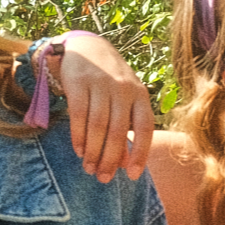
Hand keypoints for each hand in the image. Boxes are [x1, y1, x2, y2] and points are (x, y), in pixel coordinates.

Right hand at [55, 34, 153, 181]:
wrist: (87, 47)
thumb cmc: (109, 83)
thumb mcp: (123, 101)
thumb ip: (125, 130)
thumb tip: (123, 165)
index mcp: (140, 95)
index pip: (145, 128)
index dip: (140, 153)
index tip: (132, 175)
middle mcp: (123, 88)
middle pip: (118, 131)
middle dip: (110, 159)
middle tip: (102, 178)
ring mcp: (101, 84)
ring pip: (98, 126)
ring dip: (93, 151)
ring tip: (89, 168)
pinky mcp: (79, 81)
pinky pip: (79, 115)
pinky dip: (79, 136)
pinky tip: (79, 151)